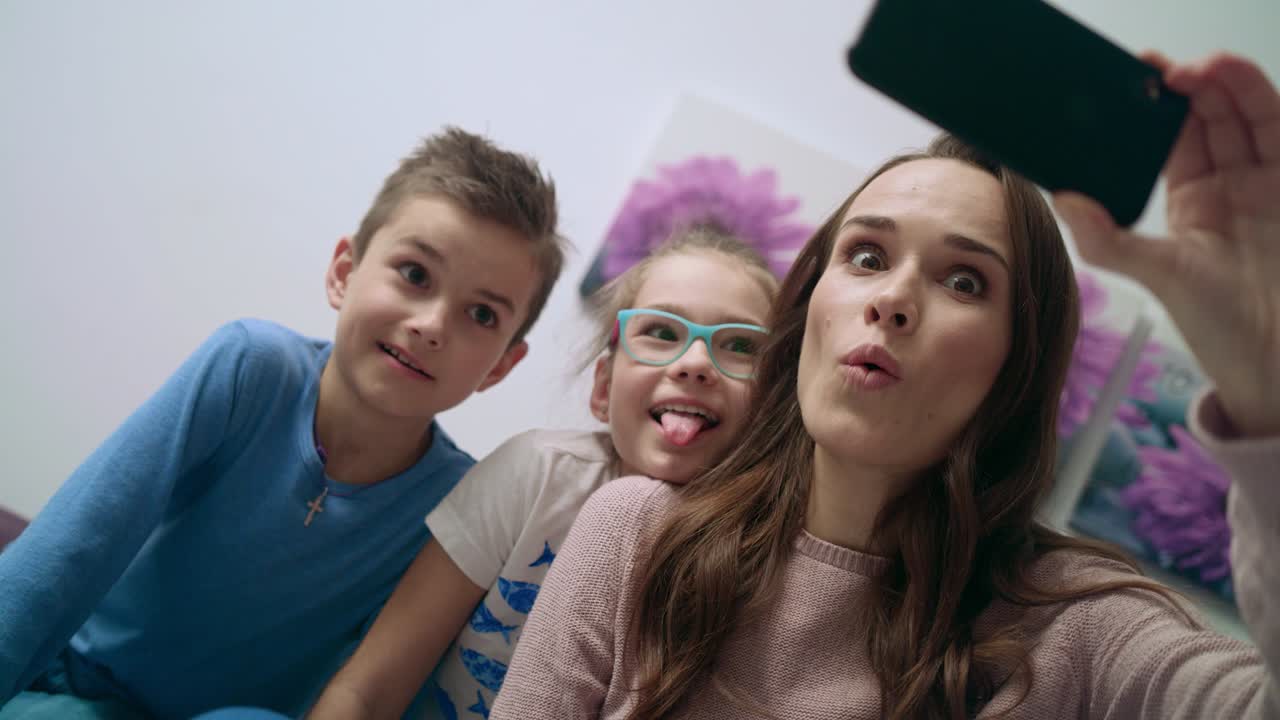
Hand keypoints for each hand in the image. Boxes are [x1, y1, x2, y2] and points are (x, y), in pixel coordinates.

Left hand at [1053, 52, 1279, 437]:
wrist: (1275, 357)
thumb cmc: (1219, 323)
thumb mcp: (1156, 275)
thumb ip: (1110, 241)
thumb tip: (1063, 199)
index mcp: (1192, 198)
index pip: (1172, 136)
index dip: (1153, 105)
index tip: (1128, 80)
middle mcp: (1232, 183)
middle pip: (1211, 114)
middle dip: (1188, 83)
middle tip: (1159, 71)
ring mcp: (1266, 182)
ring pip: (1247, 113)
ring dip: (1224, 83)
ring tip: (1197, 68)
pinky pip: (1277, 130)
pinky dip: (1258, 100)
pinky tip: (1236, 84)